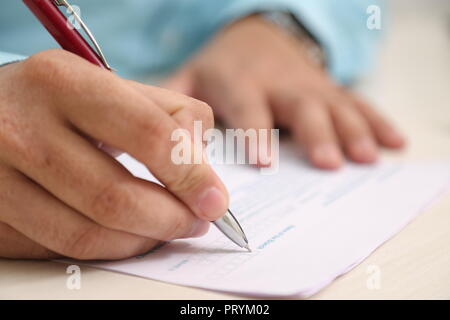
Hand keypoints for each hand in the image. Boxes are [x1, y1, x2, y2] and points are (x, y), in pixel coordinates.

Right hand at [0, 49, 228, 259]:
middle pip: (115, 197)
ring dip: (141, 242)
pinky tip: (124, 235)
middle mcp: (21, 128)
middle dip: (170, 220)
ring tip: (165, 230)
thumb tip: (202, 165)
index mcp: (62, 82)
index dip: (191, 175)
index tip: (215, 200)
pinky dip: (103, 249)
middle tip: (195, 222)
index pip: (147, 134)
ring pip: (85, 235)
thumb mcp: (108, 85)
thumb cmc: (60, 100)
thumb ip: (167, 112)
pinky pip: (57, 249)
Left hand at [164, 15, 405, 168]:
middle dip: (315, 134)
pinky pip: (357, 102)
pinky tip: (394, 143)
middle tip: (326, 163)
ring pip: (334, 106)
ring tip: (366, 159)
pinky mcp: (329, 88)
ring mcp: (309, 86)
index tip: (264, 161)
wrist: (256, 36)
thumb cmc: (221, 67)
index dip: (255, 134)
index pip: (248, 109)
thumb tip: (149, 133)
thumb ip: (170, 101)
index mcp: (240, 83)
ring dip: (352, 132)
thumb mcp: (190, 75)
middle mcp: (279, 84)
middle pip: (299, 108)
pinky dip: (377, 122)